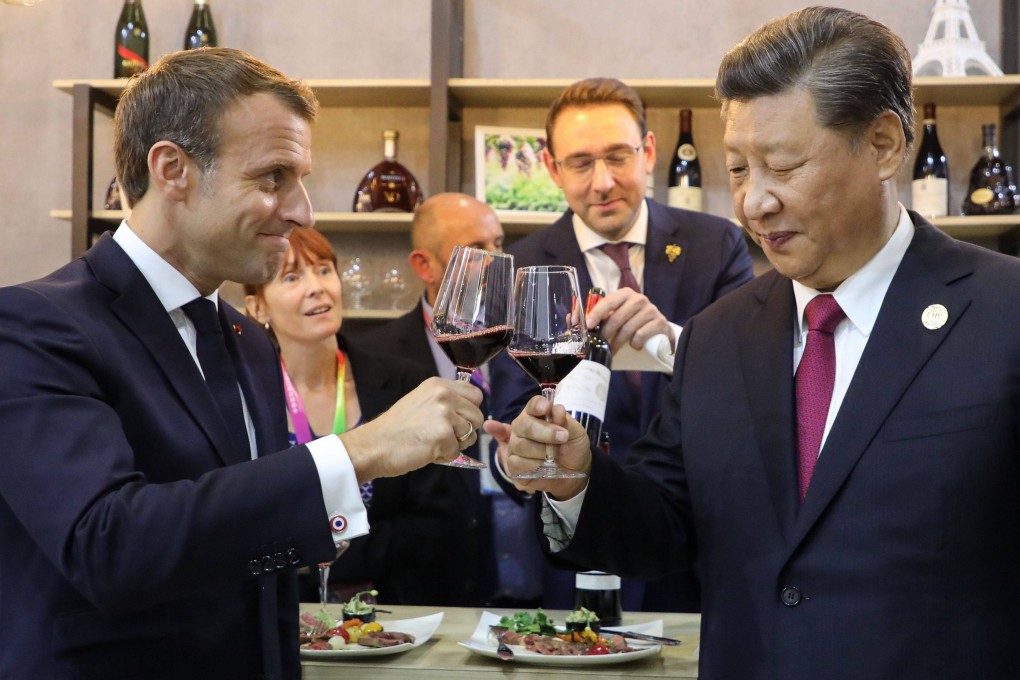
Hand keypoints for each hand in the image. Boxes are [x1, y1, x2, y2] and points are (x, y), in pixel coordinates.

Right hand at [340, 377, 482, 480]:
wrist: (374, 445)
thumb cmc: (395, 429)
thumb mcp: (421, 402)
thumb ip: (444, 402)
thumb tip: (467, 412)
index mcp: (438, 384)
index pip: (475, 393)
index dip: (469, 410)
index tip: (456, 420)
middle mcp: (444, 394)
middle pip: (477, 414)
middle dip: (466, 429)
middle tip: (444, 436)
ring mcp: (444, 413)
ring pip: (471, 433)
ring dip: (456, 444)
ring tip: (433, 443)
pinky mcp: (443, 434)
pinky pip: (457, 451)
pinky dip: (445, 456)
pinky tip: (427, 451)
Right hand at [504, 395, 591, 499]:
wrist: (573, 473)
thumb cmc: (572, 448)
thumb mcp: (576, 434)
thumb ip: (566, 422)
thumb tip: (556, 410)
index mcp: (537, 415)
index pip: (533, 405)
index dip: (538, 405)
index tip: (547, 408)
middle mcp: (522, 428)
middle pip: (524, 424)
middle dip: (544, 431)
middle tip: (562, 437)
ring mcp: (515, 446)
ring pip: (521, 444)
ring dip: (542, 451)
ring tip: (555, 455)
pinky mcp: (513, 464)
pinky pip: (518, 462)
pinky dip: (534, 464)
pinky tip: (543, 465)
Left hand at [586, 288, 673, 352]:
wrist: (659, 329)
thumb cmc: (632, 321)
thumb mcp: (618, 315)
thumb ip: (600, 316)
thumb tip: (575, 319)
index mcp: (625, 294)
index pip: (608, 302)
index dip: (597, 313)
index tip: (589, 325)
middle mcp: (639, 299)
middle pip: (616, 318)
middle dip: (605, 334)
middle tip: (599, 345)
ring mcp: (651, 310)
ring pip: (627, 329)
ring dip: (617, 343)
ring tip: (612, 350)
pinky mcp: (660, 322)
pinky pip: (641, 335)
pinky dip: (635, 343)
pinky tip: (634, 346)